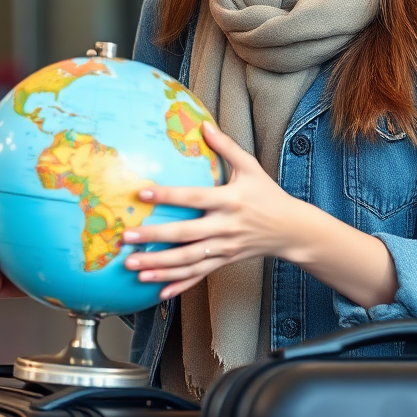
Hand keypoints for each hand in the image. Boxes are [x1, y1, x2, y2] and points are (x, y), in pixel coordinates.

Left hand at [121, 123, 299, 300]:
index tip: (143, 194)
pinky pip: (199, 275)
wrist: (290, 229)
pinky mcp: (224, 261)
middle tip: (126, 237)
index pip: (194, 197)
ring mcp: (224, 247)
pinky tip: (158, 292)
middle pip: (185, 235)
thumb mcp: (251, 167)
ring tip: (132, 267)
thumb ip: (226, 146)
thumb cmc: (267, 194)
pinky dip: (179, 285)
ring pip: (188, 260)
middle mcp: (225, 226)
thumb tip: (203, 124)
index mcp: (229, 200)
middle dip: (154, 238)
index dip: (168, 196)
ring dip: (159, 266)